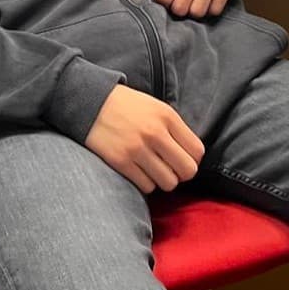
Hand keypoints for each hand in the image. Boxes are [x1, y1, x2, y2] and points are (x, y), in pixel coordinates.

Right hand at [84, 84, 204, 192]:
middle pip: (187, 170)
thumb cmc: (127, 107)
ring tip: (154, 170)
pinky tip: (140, 172)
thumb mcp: (157, 108)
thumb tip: (191, 155)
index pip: (197, 151)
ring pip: (168, 182)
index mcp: (167, 117)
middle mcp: (155, 133)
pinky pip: (147, 186)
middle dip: (182, 174)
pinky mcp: (121, 162)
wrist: (91, 103)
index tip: (183, 159)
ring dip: (163, 180)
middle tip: (171, 169)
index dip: (193, 159)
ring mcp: (138, 149)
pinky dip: (146, 183)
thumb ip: (174, 129)